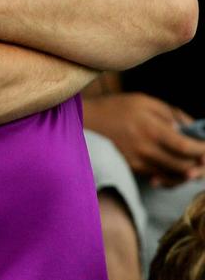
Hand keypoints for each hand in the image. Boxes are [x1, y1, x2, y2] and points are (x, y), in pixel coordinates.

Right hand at [83, 92, 204, 183]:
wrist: (85, 122)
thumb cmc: (117, 107)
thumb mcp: (144, 101)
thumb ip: (170, 113)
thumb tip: (189, 128)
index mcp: (151, 129)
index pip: (186, 147)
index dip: (202, 150)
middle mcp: (146, 149)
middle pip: (183, 166)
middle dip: (199, 164)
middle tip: (204, 159)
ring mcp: (139, 162)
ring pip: (173, 176)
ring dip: (188, 173)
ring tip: (195, 166)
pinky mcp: (132, 169)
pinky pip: (158, 178)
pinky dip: (171, 176)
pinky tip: (174, 171)